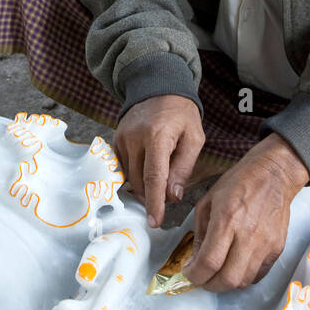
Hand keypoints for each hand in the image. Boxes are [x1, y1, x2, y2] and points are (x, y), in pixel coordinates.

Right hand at [113, 94, 202, 228]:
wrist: (158, 88)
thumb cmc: (181, 115)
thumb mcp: (194, 138)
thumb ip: (184, 168)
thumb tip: (173, 197)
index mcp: (157, 136)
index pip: (154, 177)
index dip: (155, 202)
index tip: (155, 222)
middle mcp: (134, 138)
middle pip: (139, 182)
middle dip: (152, 196)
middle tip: (168, 195)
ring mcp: (121, 139)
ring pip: (129, 178)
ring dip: (143, 187)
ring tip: (160, 179)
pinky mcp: (114, 141)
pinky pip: (123, 169)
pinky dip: (135, 176)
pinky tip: (147, 169)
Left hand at [184, 134, 308, 291]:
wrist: (275, 174)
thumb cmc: (238, 183)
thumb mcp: (208, 201)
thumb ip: (200, 232)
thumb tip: (195, 259)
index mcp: (227, 219)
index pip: (209, 261)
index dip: (195, 274)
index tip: (188, 273)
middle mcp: (248, 234)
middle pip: (228, 279)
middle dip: (209, 285)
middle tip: (201, 279)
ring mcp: (266, 244)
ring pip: (244, 281)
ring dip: (226, 284)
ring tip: (216, 274)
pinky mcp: (278, 248)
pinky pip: (258, 274)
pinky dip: (243, 277)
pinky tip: (234, 267)